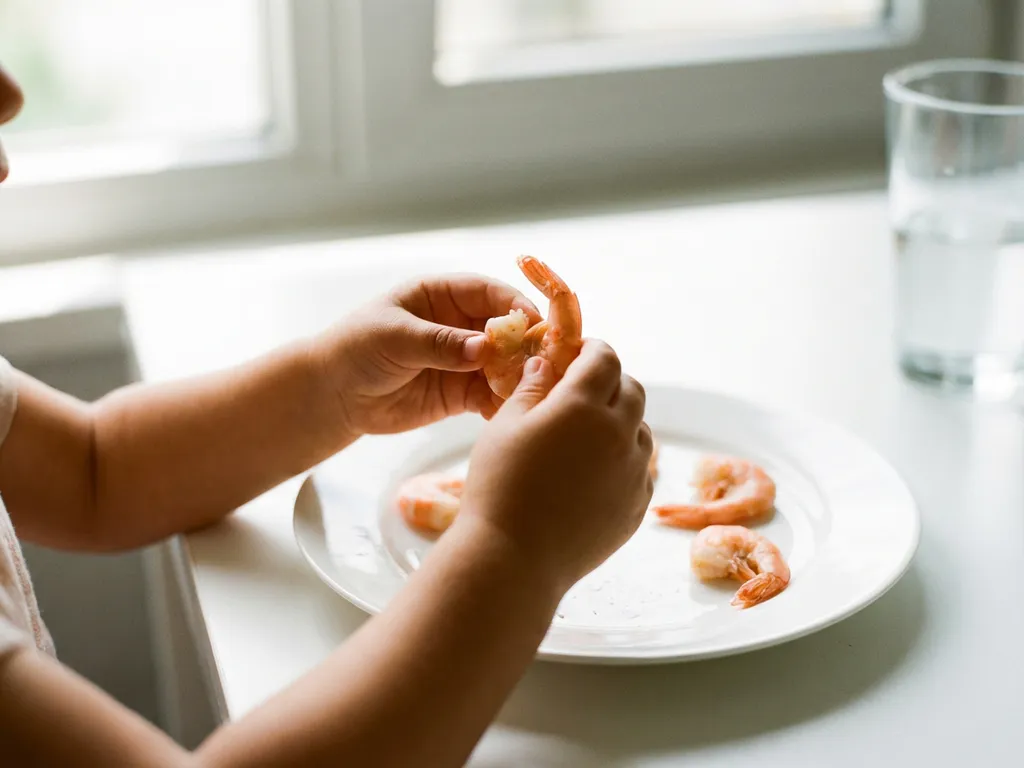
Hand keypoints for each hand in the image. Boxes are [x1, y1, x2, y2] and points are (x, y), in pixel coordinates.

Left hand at [318, 274, 540, 436]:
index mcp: (443, 295)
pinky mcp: (461, 393)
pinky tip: (512, 414)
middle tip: (543, 362)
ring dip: (519, 376)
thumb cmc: (356, 349)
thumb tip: (482, 348)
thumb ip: (439, 343)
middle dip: (525, 344)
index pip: (489, 292)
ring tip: (532, 391)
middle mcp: (460, 324)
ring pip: (504, 364)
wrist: (334, 395)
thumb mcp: (394, 338)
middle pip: (505, 329)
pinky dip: (503, 403)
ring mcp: (464, 360)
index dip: (513, 305)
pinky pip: (491, 395)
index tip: (532, 323)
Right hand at [456, 341, 653, 592]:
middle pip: (631, 390)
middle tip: (583, 391)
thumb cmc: (498, 487)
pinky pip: (640, 469)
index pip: (605, 359)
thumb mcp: (504, 426)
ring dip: (621, 422)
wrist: (514, 559)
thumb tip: (546, 364)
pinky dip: (624, 460)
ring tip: (586, 436)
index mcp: (583, 405)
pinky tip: (592, 473)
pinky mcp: (637, 505)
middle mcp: (619, 433)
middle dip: (611, 382)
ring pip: (641, 430)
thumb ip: (531, 387)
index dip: (593, 350)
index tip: (579, 354)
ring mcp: (633, 472)